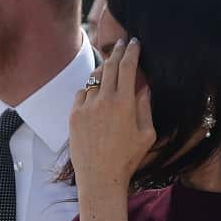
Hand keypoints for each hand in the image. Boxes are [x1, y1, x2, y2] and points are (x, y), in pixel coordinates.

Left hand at [69, 38, 154, 191]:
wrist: (100, 178)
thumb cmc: (128, 158)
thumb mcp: (146, 133)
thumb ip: (145, 106)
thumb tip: (144, 86)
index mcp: (124, 103)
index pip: (128, 67)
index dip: (132, 51)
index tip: (134, 42)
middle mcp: (103, 101)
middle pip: (109, 66)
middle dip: (117, 52)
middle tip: (121, 44)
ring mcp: (86, 107)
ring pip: (94, 80)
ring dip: (103, 74)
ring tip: (110, 73)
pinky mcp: (73, 115)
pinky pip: (82, 94)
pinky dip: (90, 91)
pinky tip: (96, 97)